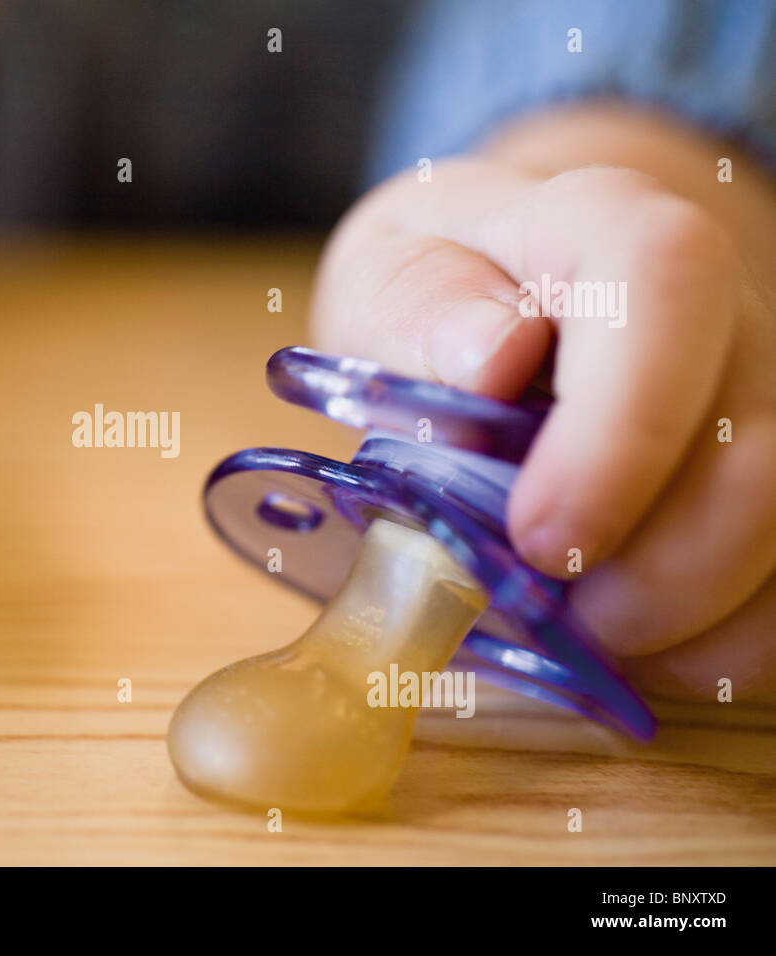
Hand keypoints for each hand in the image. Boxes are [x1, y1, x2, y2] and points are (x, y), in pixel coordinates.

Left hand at [311, 111, 775, 700]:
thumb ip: (420, 309)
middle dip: (663, 571)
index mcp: (602, 227)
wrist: (528, 282)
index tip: (541, 538)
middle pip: (761, 444)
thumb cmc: (449, 289)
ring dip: (700, 618)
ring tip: (598, 633)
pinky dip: (730, 641)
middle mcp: (723, 303)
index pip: (663, 285)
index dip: (619, 429)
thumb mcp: (390, 275)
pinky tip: (653, 647)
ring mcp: (774, 389)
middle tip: (565, 618)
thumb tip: (491, 360)